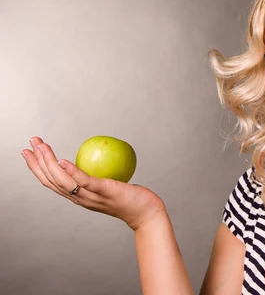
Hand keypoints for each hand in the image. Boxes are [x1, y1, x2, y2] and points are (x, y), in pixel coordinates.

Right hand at [22, 136, 166, 230]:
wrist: (146, 213)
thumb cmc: (129, 197)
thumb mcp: (109, 184)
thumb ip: (98, 175)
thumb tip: (95, 153)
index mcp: (78, 197)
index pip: (52, 182)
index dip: (37, 167)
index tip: (28, 152)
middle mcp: (80, 198)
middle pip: (52, 180)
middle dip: (38, 161)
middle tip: (30, 142)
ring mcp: (91, 197)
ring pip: (63, 180)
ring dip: (49, 162)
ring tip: (42, 146)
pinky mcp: (104, 192)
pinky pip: (85, 181)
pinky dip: (71, 171)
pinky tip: (63, 160)